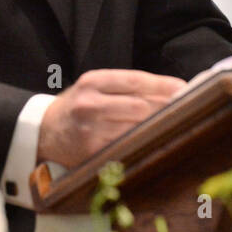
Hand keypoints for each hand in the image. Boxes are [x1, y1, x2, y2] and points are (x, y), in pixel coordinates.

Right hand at [36, 69, 185, 166]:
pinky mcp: (91, 151)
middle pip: (140, 105)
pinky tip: (155, 140)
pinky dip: (142, 142)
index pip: (136, 80)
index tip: (184, 88)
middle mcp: (90, 102)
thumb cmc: (76, 107)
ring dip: (158, 126)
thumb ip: (126, 88)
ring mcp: (90, 129)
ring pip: (135, 127)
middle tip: (188, 109)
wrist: (43, 132)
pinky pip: (125, 146)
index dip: (163, 85)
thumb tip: (170, 90)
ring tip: (177, 124)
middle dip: (166, 107)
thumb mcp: (94, 88)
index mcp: (93, 81)